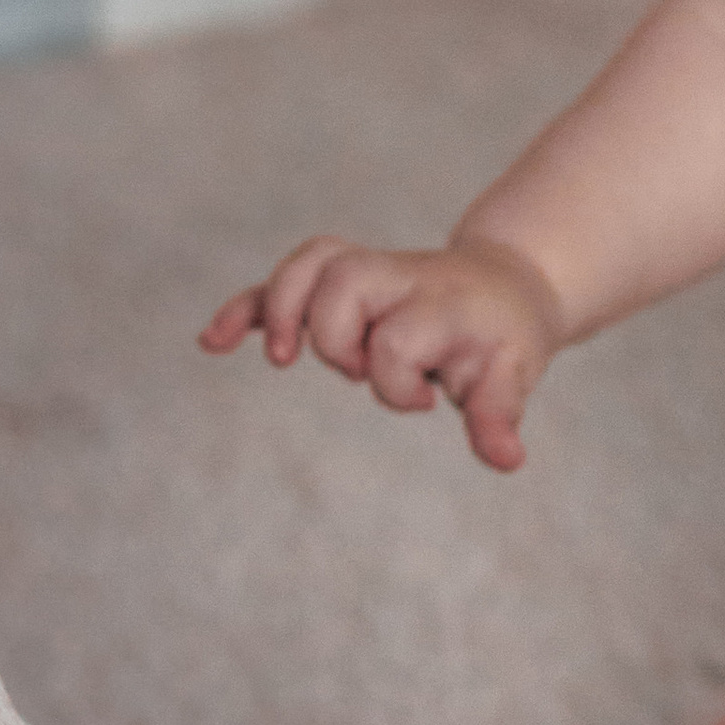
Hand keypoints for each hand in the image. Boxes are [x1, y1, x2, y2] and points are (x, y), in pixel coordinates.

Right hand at [200, 235, 564, 471]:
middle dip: (336, 337)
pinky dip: (247, 308)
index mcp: (440, 302)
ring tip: (279, 359)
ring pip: (310, 264)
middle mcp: (400, 277)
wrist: (505, 284)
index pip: (398, 339)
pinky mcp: (339, 284)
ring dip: (283, 307)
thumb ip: (498, 414)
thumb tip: (509, 460)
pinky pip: (283, 282)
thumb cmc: (502, 337)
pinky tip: (212, 341)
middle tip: (360, 373)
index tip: (428, 399)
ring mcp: (368, 275)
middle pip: (343, 280)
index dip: (399, 385)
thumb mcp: (512, 374)